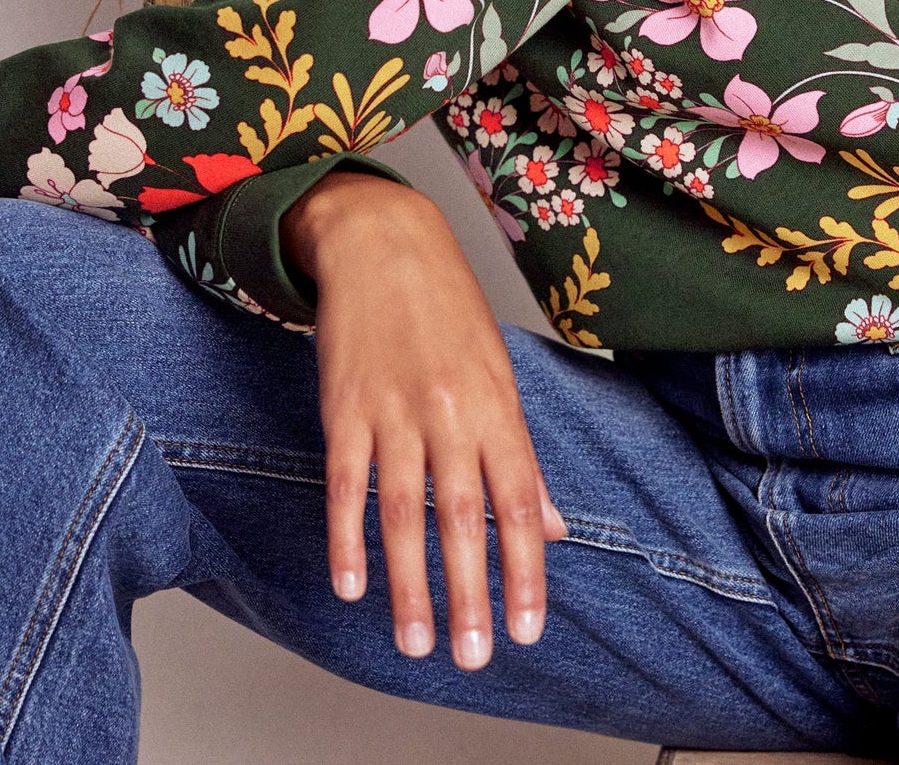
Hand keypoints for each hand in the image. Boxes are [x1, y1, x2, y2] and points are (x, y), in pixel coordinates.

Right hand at [281, 170, 568, 669]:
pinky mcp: (343, 407)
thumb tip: (554, 527)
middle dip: (470, 591)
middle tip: (473, 657)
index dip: (525, 567)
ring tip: (416, 641)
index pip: (520, 498)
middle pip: (463, 513)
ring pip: (402, 509)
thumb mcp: (498, 371)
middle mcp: (449, 409)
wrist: (382, 241)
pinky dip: (346, 537)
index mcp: (496, 402)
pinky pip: (344, 483)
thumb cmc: (447, 308)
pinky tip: (351, 585)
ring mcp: (393, 408)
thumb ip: (520, 453)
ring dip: (408, 582)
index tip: (526, 628)